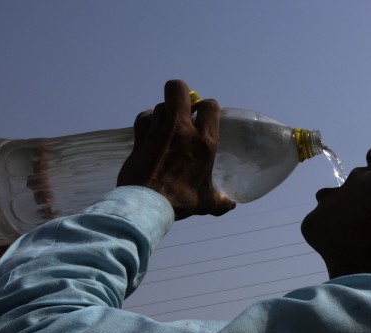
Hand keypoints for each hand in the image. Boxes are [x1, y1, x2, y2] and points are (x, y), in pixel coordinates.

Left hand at [117, 79, 235, 219]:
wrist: (146, 204)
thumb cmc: (180, 202)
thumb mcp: (207, 202)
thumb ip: (221, 201)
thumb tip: (230, 205)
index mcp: (204, 142)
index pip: (210, 105)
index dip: (209, 107)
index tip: (206, 116)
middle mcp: (181, 129)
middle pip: (178, 89)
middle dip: (182, 93)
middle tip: (184, 108)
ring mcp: (158, 130)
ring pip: (161, 104)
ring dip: (166, 112)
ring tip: (168, 125)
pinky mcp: (140, 136)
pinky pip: (144, 116)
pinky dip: (148, 120)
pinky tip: (152, 130)